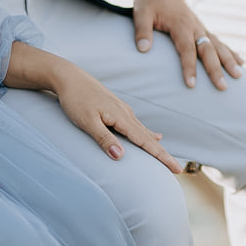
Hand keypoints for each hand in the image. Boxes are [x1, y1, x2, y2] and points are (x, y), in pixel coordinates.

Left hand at [49, 64, 181, 172]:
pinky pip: (136, 125)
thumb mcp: (86, 121)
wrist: (69, 77)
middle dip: (163, 154)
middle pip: (149, 138)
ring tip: (166, 157)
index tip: (176, 168)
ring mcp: (122, 110)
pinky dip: (147, 134)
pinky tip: (154, 136)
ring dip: (155, 146)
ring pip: (144, 131)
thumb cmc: (75, 99)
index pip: (146, 142)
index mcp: (121, 118)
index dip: (162, 156)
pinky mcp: (117, 109)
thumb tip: (121, 156)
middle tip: (177, 169)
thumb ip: (103, 139)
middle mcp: (126, 114)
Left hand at [132, 0, 242, 89]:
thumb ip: (142, 30)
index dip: (189, 67)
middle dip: (216, 69)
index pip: (187, 49)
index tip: (192, 85)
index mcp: (180, 24)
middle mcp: (195, 26)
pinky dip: (231, 52)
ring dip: (229, 61)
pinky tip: (242, 62)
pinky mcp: (203, 29)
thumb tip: (143, 49)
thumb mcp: (141, 13)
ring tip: (238, 77)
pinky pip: (219, 42)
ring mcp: (201, 28)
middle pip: (208, 50)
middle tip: (222, 87)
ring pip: (218, 46)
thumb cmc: (150, 3)